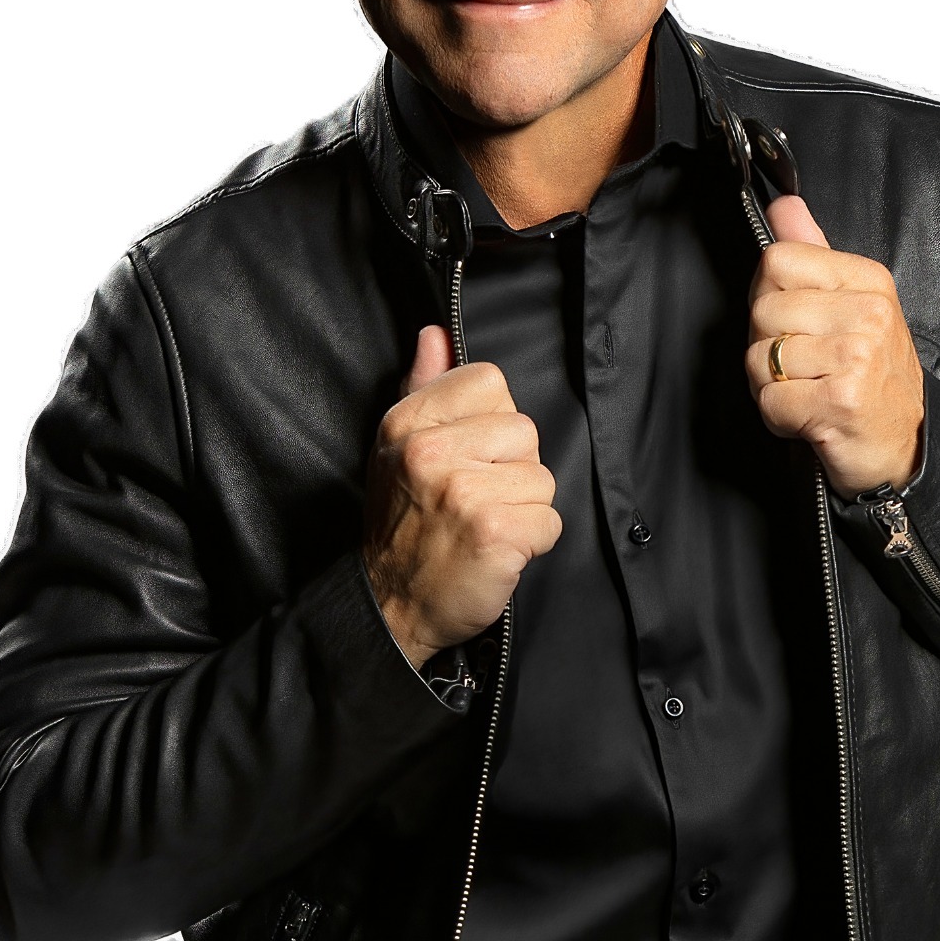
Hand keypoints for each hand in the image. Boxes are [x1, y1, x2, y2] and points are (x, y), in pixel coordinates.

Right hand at [364, 325, 562, 668]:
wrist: (389, 606)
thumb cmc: (402, 525)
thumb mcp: (397, 448)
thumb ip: (423, 387)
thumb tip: (435, 334)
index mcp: (407, 422)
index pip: (489, 380)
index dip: (493, 420)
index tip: (471, 455)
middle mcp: (430, 451)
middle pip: (525, 430)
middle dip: (513, 469)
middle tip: (473, 500)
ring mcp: (462, 491)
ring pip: (543, 479)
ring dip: (524, 510)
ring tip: (483, 527)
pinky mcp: (494, 532)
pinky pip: (550, 522)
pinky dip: (533, 544)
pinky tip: (496, 553)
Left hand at [745, 196, 923, 498]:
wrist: (907, 448)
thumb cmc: (871, 380)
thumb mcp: (850, 305)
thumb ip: (813, 251)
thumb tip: (783, 205)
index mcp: (867, 280)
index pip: (776, 260)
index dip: (768, 297)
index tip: (793, 324)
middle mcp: (868, 312)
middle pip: (762, 310)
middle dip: (766, 347)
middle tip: (802, 369)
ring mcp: (857, 356)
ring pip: (760, 358)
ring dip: (771, 387)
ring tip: (808, 392)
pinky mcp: (842, 401)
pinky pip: (771, 400)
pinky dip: (779, 418)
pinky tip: (809, 418)